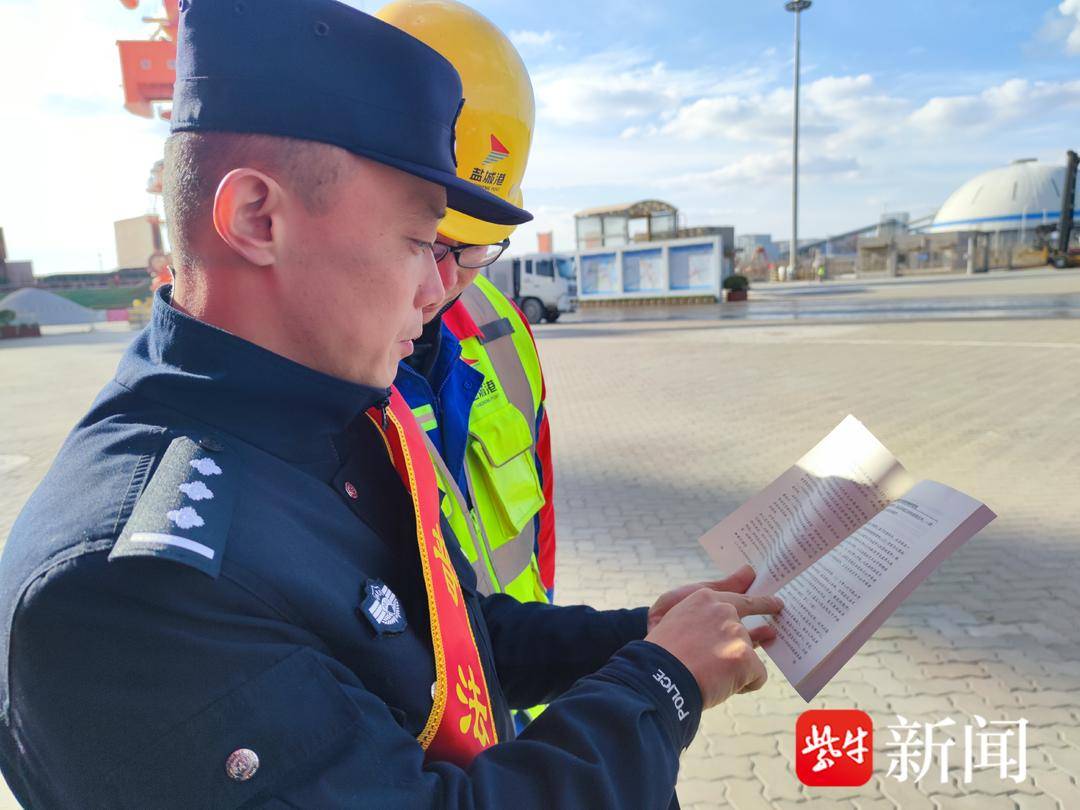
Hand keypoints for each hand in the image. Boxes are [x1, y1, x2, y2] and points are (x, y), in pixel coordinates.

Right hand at [644, 580, 783, 709]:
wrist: (656, 675)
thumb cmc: (662, 651)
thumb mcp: (675, 618)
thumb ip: (710, 605)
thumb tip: (748, 572)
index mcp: (704, 599)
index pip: (739, 598)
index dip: (761, 603)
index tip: (776, 604)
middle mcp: (724, 610)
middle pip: (744, 632)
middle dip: (745, 642)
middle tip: (759, 641)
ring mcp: (735, 633)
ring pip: (746, 656)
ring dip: (732, 668)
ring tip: (708, 677)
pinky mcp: (744, 657)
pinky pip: (757, 676)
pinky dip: (743, 686)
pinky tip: (721, 687)